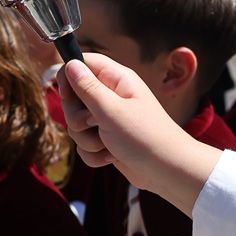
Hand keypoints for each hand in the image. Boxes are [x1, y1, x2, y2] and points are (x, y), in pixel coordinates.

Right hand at [58, 55, 223, 215]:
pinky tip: (110, 157)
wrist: (167, 172)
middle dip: (77, 118)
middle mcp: (111, 97)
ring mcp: (108, 120)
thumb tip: (70, 64)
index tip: (67, 96)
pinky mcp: (107, 141)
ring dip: (87, 140)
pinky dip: (94, 154)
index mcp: (117, 80)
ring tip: (108, 146)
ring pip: (76, 125)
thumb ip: (88, 88)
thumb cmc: (145, 137)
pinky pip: (84, 145)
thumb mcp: (111, 110)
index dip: (69, 77)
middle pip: (74, 98)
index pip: (83, 64)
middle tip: (93, 124)